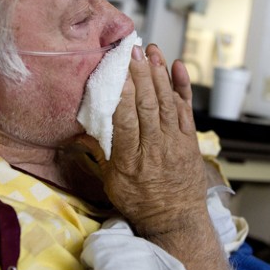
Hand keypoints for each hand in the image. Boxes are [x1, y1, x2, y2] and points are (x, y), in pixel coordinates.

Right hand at [95, 43, 207, 236]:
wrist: (176, 220)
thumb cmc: (140, 201)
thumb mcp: (112, 181)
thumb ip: (100, 151)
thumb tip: (80, 129)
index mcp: (130, 159)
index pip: (126, 119)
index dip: (123, 91)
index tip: (117, 69)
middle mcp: (154, 147)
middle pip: (147, 105)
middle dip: (140, 74)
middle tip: (133, 49)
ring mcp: (175, 142)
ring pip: (166, 102)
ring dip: (159, 74)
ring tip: (151, 51)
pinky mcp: (189, 140)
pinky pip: (186, 109)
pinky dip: (182, 87)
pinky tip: (178, 67)